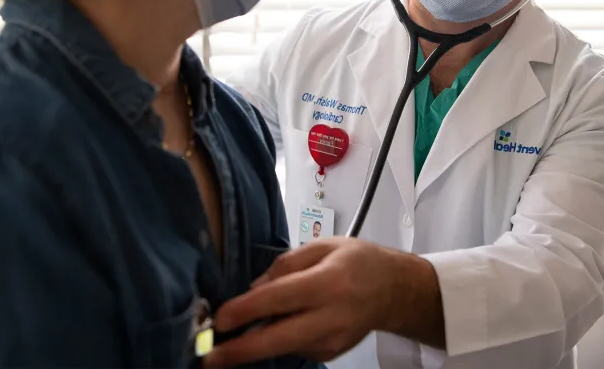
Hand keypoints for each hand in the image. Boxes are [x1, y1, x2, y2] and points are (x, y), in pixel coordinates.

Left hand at [203, 238, 404, 367]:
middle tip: (209, 358)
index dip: (247, 310)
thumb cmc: (358, 261)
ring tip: (236, 335)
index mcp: (329, 282)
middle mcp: (331, 316)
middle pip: (279, 339)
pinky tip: (279, 323)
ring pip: (283, 347)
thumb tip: (253, 289)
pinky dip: (279, 338)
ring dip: (255, 344)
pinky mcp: (331, 354)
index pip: (280, 298)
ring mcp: (332, 341)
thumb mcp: (323, 246)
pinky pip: (295, 347)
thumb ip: (286, 264)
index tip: (220, 319)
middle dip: (240, 350)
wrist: (394, 290)